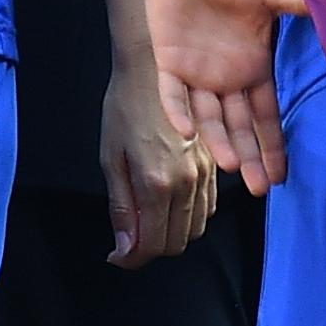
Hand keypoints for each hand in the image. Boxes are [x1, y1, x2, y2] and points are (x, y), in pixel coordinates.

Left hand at [99, 47, 216, 266]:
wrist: (152, 66)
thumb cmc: (124, 107)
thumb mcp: (111, 159)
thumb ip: (122, 208)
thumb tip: (125, 249)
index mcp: (157, 184)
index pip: (152, 245)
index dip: (132, 259)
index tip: (117, 256)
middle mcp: (187, 183)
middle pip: (176, 242)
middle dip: (151, 249)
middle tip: (128, 239)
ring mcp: (206, 173)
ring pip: (195, 227)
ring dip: (171, 234)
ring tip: (146, 220)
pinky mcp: (215, 162)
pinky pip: (208, 205)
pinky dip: (189, 216)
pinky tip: (168, 204)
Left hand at [143, 0, 308, 193]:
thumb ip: (296, 5)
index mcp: (253, 68)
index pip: (266, 115)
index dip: (273, 144)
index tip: (283, 174)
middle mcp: (228, 79)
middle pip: (240, 128)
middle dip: (251, 157)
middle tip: (261, 189)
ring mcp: (198, 75)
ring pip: (209, 119)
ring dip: (220, 142)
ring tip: (232, 167)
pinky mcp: (169, 64)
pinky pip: (173, 95)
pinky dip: (179, 113)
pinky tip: (187, 133)